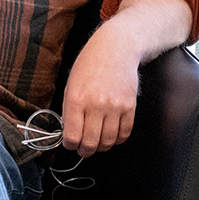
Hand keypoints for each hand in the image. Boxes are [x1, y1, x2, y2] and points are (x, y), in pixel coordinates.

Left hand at [59, 20, 140, 155]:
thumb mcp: (71, 84)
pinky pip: (124, 133)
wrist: (115, 48)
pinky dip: (117, 139)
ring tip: (97, 143)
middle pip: (91, 143)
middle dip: (85, 151)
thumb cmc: (90, 64)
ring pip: (108, 141)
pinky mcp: (130, 106)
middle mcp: (96, 105)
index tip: (70, 144)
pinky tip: (112, 135)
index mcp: (76, 99)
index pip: (72, 136)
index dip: (69, 145)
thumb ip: (69, 109)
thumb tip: (70, 133)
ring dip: (101, 147)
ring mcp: (115, 106)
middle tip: (84, 149)